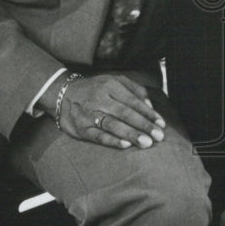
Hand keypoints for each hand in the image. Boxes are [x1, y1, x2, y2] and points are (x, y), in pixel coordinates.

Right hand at [47, 73, 165, 148]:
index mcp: (110, 86)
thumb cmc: (96, 89)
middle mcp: (100, 99)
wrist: (63, 93)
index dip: (148, 113)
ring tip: (146, 143)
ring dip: (131, 134)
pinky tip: (124, 144)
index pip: (133, 101)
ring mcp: (89, 114)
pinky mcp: (81, 128)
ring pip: (113, 124)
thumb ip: (135, 90)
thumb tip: (150, 105)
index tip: (161, 124)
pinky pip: (98, 135)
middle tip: (159, 136)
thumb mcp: (114, 81)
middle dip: (143, 125)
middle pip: (125, 113)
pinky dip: (111, 140)